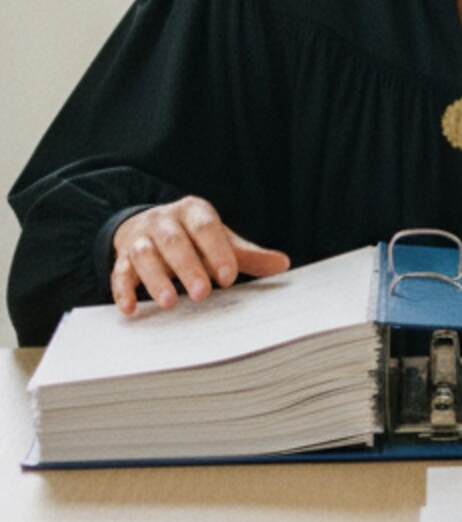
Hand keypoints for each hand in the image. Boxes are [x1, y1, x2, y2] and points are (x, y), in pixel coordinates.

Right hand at [111, 198, 290, 315]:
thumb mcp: (220, 240)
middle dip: (188, 268)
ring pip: (143, 255)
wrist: (149, 227)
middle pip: (174, 242)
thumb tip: (283, 264)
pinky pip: (118, 273)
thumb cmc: (193, 238)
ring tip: (170, 302)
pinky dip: (123, 291)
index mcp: (192, 212)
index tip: (229, 276)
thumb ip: (247, 254)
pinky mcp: (121, 259)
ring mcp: (139, 239)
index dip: (217, 250)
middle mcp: (163, 221)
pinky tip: (131, 309)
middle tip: (202, 294)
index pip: (205, 227)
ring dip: (156, 278)